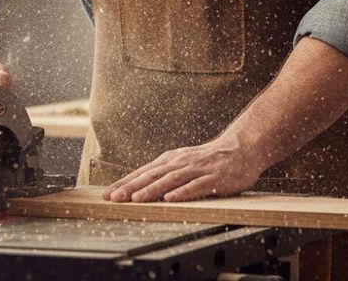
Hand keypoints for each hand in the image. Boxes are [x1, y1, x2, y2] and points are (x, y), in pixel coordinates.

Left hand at [101, 132, 265, 202]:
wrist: (240, 148)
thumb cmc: (209, 159)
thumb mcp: (184, 162)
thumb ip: (166, 172)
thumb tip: (141, 184)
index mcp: (171, 159)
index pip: (144, 172)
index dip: (125, 182)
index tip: (108, 193)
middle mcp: (180, 162)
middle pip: (152, 175)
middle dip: (131, 187)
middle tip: (114, 197)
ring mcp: (196, 169)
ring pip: (170, 180)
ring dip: (152, 190)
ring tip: (136, 199)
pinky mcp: (213, 178)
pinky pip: (196, 186)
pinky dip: (182, 192)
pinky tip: (171, 199)